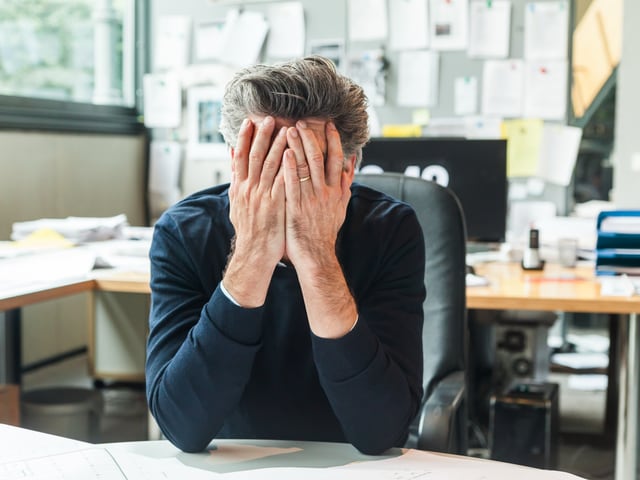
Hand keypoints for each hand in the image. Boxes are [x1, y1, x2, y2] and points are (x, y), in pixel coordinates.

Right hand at [224, 116, 286, 306]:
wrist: (254, 254)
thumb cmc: (249, 230)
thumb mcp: (237, 204)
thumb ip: (236, 181)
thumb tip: (233, 160)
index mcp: (239, 188)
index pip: (240, 157)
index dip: (245, 138)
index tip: (250, 122)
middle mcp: (248, 189)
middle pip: (255, 156)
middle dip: (262, 136)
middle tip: (269, 118)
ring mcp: (261, 196)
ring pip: (270, 165)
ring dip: (278, 145)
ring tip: (286, 130)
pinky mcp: (275, 205)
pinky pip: (283, 180)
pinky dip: (288, 166)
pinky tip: (296, 155)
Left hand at [282, 120, 351, 270]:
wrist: (317, 255)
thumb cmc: (325, 231)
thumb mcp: (341, 206)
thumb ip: (345, 184)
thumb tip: (351, 165)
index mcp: (336, 191)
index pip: (336, 160)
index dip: (333, 141)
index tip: (328, 125)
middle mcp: (326, 192)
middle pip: (320, 159)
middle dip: (312, 138)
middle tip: (303, 121)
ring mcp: (311, 200)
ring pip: (305, 168)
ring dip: (298, 147)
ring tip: (290, 130)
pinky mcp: (296, 207)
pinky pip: (293, 184)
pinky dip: (289, 167)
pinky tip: (284, 153)